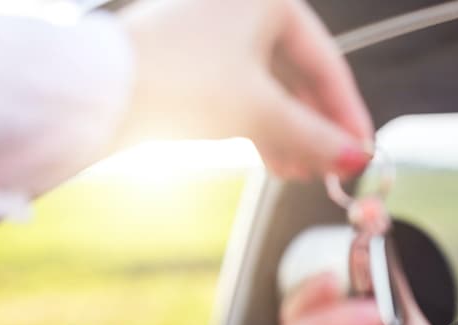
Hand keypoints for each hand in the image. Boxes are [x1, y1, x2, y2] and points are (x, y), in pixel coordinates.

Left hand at [118, 0, 372, 179]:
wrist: (94, 93)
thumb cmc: (180, 83)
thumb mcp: (261, 113)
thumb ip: (316, 136)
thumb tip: (357, 158)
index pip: (328, 64)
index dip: (349, 114)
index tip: (363, 150)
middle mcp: (243, 5)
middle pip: (299, 77)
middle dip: (317, 129)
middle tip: (333, 168)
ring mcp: (215, 29)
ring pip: (271, 88)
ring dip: (291, 134)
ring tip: (302, 174)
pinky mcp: (192, 55)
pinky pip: (243, 91)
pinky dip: (261, 125)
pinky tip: (274, 161)